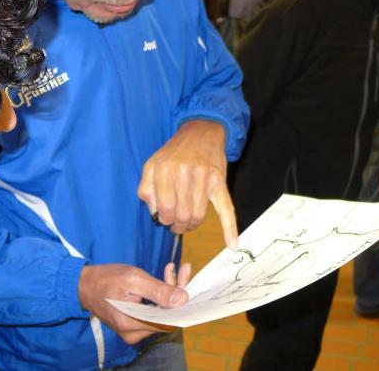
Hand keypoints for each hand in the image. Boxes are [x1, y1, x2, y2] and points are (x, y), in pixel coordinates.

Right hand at [78, 264, 188, 343]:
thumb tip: (183, 299)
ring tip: (170, 270)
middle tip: (181, 268)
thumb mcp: (132, 279)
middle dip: (176, 292)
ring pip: (162, 313)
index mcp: (132, 324)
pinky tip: (164, 278)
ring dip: (169, 292)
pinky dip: (161, 295)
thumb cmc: (106, 279)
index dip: (180, 300)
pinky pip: (155, 312)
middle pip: (167, 316)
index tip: (186, 277)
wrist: (84, 285)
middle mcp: (134, 333)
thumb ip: (158, 290)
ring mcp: (134, 330)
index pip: (168, 319)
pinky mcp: (134, 324)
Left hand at [138, 120, 237, 248]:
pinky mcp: (220, 182)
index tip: (165, 219)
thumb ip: (147, 190)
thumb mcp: (152, 165)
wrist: (201, 133)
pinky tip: (232, 245)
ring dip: (192, 225)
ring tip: (187, 223)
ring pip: (199, 216)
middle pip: (182, 214)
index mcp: (165, 168)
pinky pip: (226, 209)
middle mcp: (186, 172)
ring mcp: (205, 177)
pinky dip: (230, 228)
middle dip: (177, 225)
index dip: (164, 219)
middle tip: (176, 223)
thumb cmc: (173, 153)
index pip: (164, 207)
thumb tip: (155, 214)